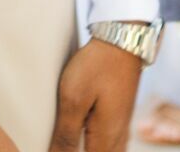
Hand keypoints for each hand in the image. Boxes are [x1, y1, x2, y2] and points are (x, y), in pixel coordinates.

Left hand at [48, 37, 140, 151]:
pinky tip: (89, 138)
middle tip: (61, 145)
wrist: (122, 40)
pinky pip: (113, 143)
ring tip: (70, 143)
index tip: (56, 150)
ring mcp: (121, 126)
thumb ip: (66, 135)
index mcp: (105, 138)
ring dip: (90, 149)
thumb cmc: (97, 65)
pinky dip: (100, 146)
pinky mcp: (120, 115)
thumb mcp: (73, 99)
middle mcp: (117, 137)